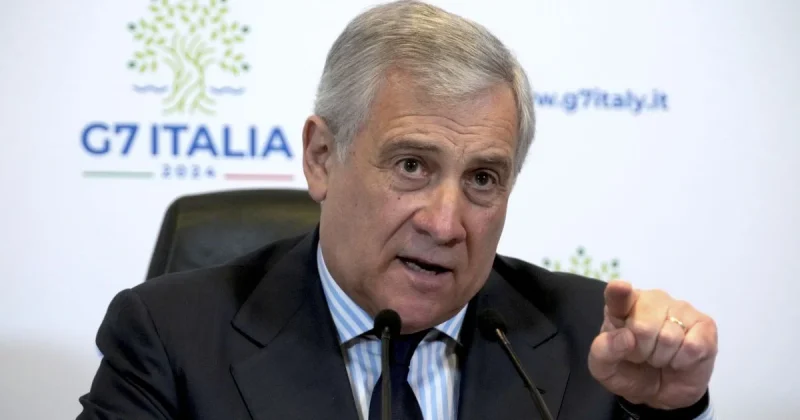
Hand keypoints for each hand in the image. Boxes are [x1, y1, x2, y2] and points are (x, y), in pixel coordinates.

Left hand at [587, 280, 717, 409]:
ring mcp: (680, 309)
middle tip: (643, 355)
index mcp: (621, 306)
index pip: (618, 296)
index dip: (619, 292)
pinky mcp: (704, 325)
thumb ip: (604, 352)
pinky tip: (680, 359)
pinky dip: (684, 361)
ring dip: (662, 357)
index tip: (620, 288)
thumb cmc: (630, 372)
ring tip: (660, 357)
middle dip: (642, 351)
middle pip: (644, 326)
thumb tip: (625, 337)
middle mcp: (651, 300)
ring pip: (669, 337)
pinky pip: (693, 346)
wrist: (661, 392)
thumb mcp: (605, 369)